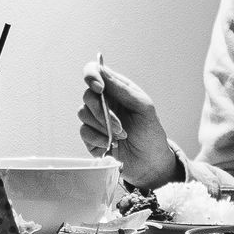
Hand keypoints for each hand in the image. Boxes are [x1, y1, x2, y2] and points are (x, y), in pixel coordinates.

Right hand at [77, 60, 176, 190]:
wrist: (149, 162)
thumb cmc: (150, 132)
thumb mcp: (143, 107)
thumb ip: (122, 89)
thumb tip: (102, 72)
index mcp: (116, 90)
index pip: (95, 72)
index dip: (91, 75)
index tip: (99, 88)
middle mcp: (103, 102)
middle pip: (87, 95)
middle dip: (102, 111)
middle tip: (120, 126)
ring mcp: (95, 119)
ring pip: (83, 113)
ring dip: (103, 126)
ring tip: (121, 136)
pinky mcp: (90, 137)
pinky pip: (84, 132)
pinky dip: (98, 138)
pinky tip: (111, 144)